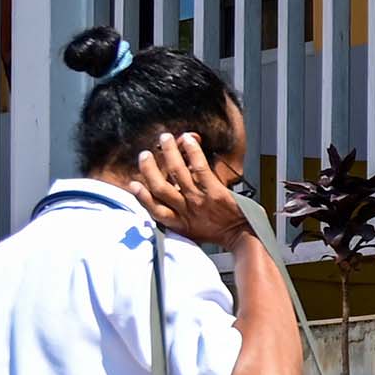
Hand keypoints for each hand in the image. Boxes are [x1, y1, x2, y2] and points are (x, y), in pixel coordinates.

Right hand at [120, 128, 243, 245]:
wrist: (242, 236)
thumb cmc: (217, 231)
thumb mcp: (192, 230)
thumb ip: (179, 216)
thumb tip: (168, 195)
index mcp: (179, 223)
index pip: (155, 210)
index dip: (142, 197)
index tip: (132, 184)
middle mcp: (186, 211)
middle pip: (160, 188)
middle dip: (149, 169)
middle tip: (144, 155)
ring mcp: (200, 200)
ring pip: (178, 173)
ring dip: (169, 153)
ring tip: (164, 138)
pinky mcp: (215, 192)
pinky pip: (200, 168)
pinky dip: (193, 152)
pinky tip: (187, 140)